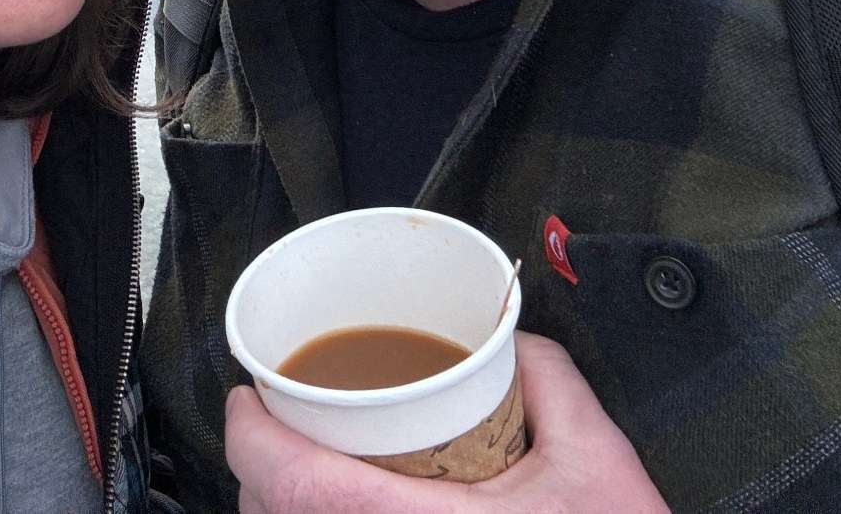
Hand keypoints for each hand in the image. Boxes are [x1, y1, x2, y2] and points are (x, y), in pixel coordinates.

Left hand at [225, 331, 668, 512]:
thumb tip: (512, 344)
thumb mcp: (596, 459)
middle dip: (260, 464)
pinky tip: (339, 511)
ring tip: (302, 466)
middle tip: (274, 420)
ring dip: (282, 506)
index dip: (249, 435)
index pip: (292, 482)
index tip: (244, 396)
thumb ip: (549, 381)